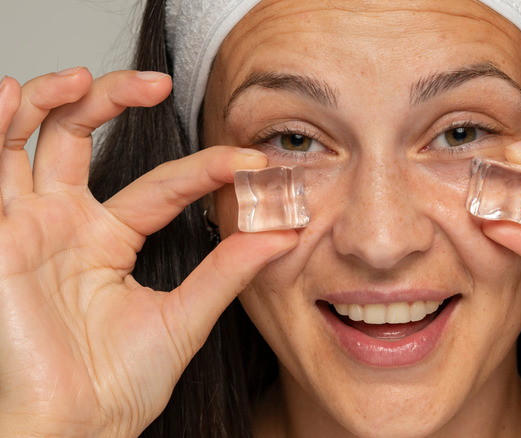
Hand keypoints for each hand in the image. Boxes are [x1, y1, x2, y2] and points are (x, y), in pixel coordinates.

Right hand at [0, 69, 297, 436]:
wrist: (77, 430)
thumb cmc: (118, 385)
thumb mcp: (185, 316)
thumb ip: (228, 271)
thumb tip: (285, 231)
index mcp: (109, 240)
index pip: (161, 184)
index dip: (207, 169)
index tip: (254, 165)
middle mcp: (65, 224)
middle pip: (78, 137)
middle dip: (111, 97)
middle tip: (156, 83)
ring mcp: (27, 227)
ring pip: (26, 139)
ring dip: (47, 98)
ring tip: (83, 77)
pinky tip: (14, 98)